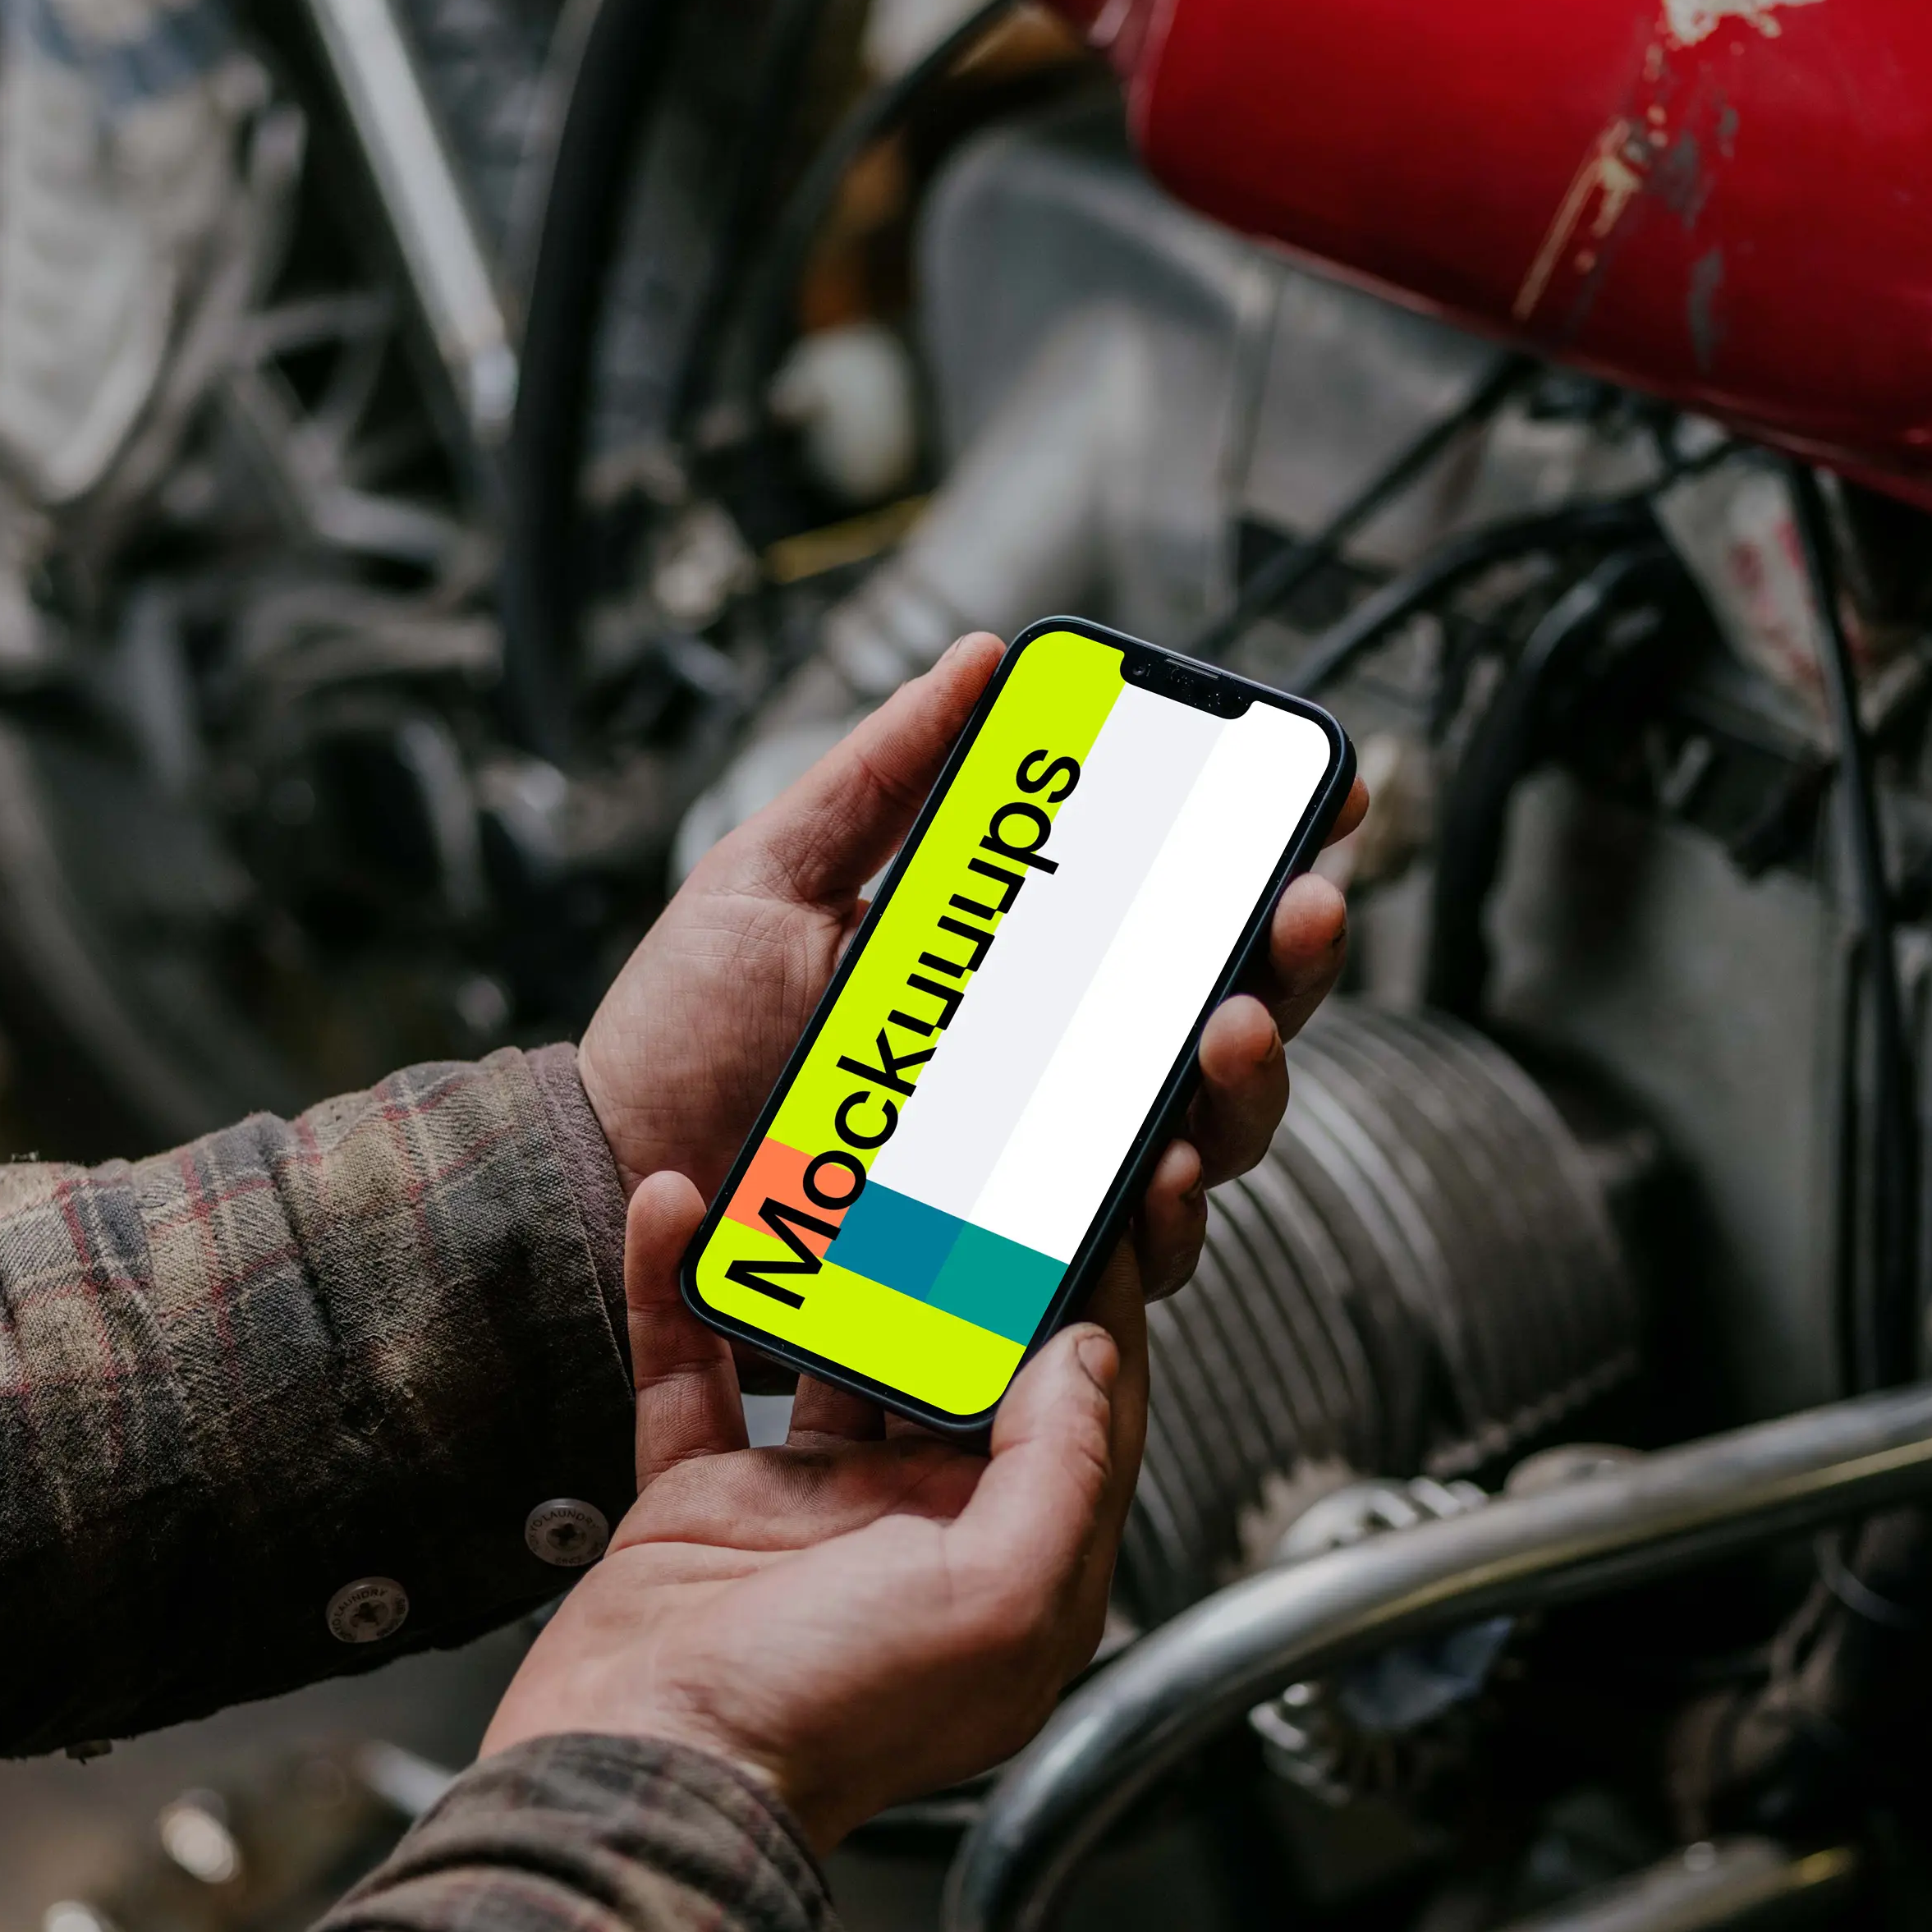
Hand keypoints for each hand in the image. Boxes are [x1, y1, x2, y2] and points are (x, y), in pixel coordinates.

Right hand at [477, 1171, 1149, 1848]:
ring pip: (829, 1347)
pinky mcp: (703, 1502)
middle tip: (968, 1149)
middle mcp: (919, 1529)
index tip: (1104, 1200)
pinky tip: (679, 1214)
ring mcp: (809, 1509)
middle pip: (961, 1359)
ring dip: (823, 1256)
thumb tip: (1090, 1358)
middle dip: (963, 1254)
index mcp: (1011, 1562)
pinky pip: (695, 1370)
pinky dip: (683, 1286)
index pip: (1083, 1408)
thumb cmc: (826, 1722)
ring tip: (824, 1161)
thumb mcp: (1001, 1601)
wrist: (647, 1774)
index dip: (1102, 1300)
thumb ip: (1064, 1470)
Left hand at [573, 634, 1366, 1299]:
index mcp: (1021, 973)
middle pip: (1232, 1023)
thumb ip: (879, 773)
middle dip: (1294, 964)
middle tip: (1299, 910)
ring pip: (1210, 1140)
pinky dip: (1167, 1219)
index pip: (1177, 916)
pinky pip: (1127, 1261)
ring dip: (1251, 1083)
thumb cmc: (683, 1036)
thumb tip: (980, 661)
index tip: (1323, 799)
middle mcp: (1055, 1075)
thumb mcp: (771, 870)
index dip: (1267, 861)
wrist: (608, 1174)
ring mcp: (1044, 1175)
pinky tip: (1163, 1169)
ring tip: (1232, 1030)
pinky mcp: (1013, 1270)